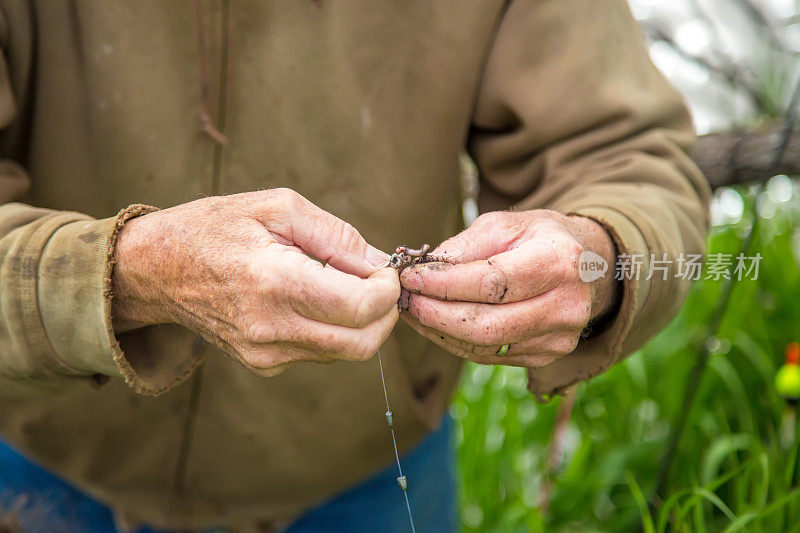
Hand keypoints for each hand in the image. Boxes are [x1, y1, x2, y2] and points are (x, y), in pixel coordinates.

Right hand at [112, 189, 399, 375]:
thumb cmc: (214, 227)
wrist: (155, 269)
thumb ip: (336, 235)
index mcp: (275, 282)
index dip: (388, 290)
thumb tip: (379, 262)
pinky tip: (316, 299)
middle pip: (362, 343)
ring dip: (362, 322)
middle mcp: (271, 328)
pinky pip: (320, 352)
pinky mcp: (263, 364)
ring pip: (346, 352)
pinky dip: (334, 329)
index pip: (360, 308)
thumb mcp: (277, 207)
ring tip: (344, 284)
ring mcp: (265, 353)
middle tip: (379, 281)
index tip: (386, 270)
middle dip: (385, 313)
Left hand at [399, 210, 616, 367]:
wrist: (584, 265)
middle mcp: (566, 305)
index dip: (445, 284)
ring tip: (413, 311)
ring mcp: (559, 337)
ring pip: (484, 347)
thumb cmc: (538, 238)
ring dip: (439, 332)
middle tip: (404, 300)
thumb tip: (424, 270)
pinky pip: (489, 357)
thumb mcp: (506, 224)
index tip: (410, 278)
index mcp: (559, 262)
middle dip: (435, 314)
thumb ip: (465, 246)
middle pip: (487, 325)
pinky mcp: (546, 356)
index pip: (492, 283)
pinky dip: (455, 342)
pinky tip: (435, 325)